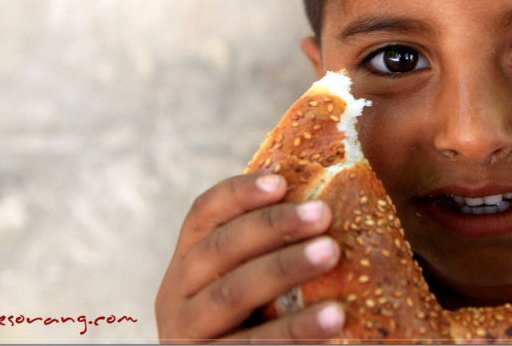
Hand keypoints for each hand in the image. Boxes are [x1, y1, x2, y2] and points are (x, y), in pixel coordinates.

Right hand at [155, 173, 345, 342]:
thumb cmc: (260, 322)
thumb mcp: (254, 282)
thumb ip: (275, 248)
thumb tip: (334, 199)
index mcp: (189, 262)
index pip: (204, 213)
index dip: (240, 193)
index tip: (282, 182)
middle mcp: (177, 294)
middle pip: (220, 248)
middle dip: (273, 225)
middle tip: (323, 213)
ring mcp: (187, 334)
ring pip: (232, 293)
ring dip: (285, 267)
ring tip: (331, 252)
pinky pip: (253, 344)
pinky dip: (294, 329)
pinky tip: (333, 316)